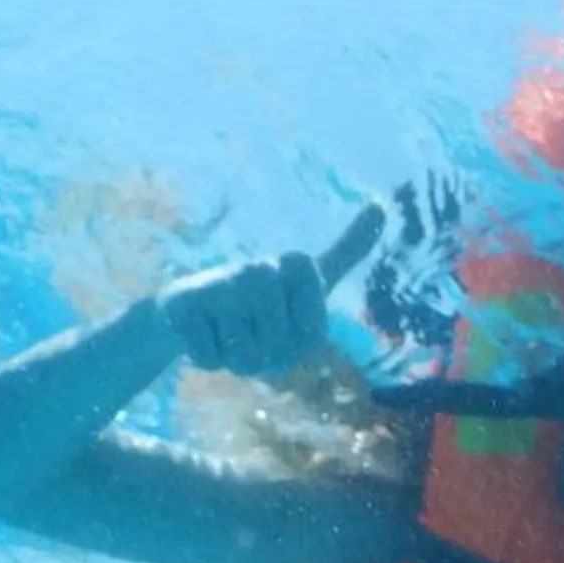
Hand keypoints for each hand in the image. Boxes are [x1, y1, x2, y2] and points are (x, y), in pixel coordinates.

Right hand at [157, 205, 383, 376]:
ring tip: (229, 333)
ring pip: (244, 355)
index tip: (288, 318)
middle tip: (255, 333)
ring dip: (238, 358)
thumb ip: (348, 248)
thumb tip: (381, 204)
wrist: (191, 312)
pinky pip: (209, 358)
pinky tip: (203, 334)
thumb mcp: (310, 282)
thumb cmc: (260, 303)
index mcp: (295, 266)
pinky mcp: (182, 305)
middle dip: (268, 354)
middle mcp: (258, 269)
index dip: (299, 338)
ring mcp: (218, 286)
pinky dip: (208, 358)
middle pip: (280, 346)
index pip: (314, 332)